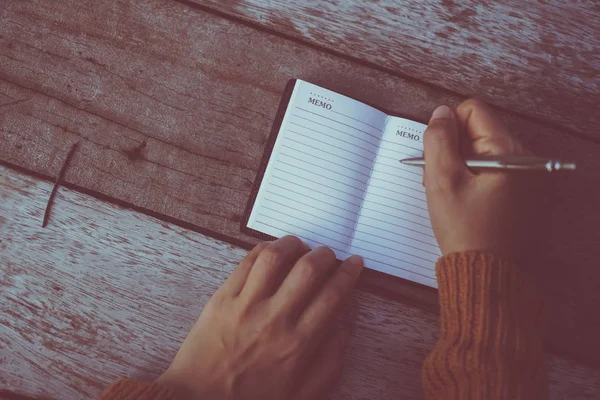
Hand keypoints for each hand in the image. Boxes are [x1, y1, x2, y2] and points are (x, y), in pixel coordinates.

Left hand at [157, 236, 362, 399]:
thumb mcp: (303, 393)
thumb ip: (331, 359)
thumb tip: (345, 322)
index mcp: (299, 345)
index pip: (333, 296)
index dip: (348, 274)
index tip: (354, 264)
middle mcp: (275, 319)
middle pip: (309, 270)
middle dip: (326, 255)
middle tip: (329, 255)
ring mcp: (246, 305)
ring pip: (276, 257)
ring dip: (294, 244)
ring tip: (301, 246)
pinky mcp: (222, 298)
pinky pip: (246, 263)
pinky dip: (264, 249)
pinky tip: (272, 251)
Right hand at [423, 99, 528, 255]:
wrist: (483, 269)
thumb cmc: (464, 227)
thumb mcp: (442, 179)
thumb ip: (438, 139)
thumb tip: (441, 114)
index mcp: (507, 149)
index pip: (472, 111)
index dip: (447, 127)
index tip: (437, 154)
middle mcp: (519, 156)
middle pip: (474, 129)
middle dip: (449, 148)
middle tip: (436, 177)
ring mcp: (517, 172)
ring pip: (476, 149)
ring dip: (454, 164)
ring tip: (445, 190)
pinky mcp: (512, 187)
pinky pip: (483, 167)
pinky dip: (465, 177)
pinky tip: (455, 197)